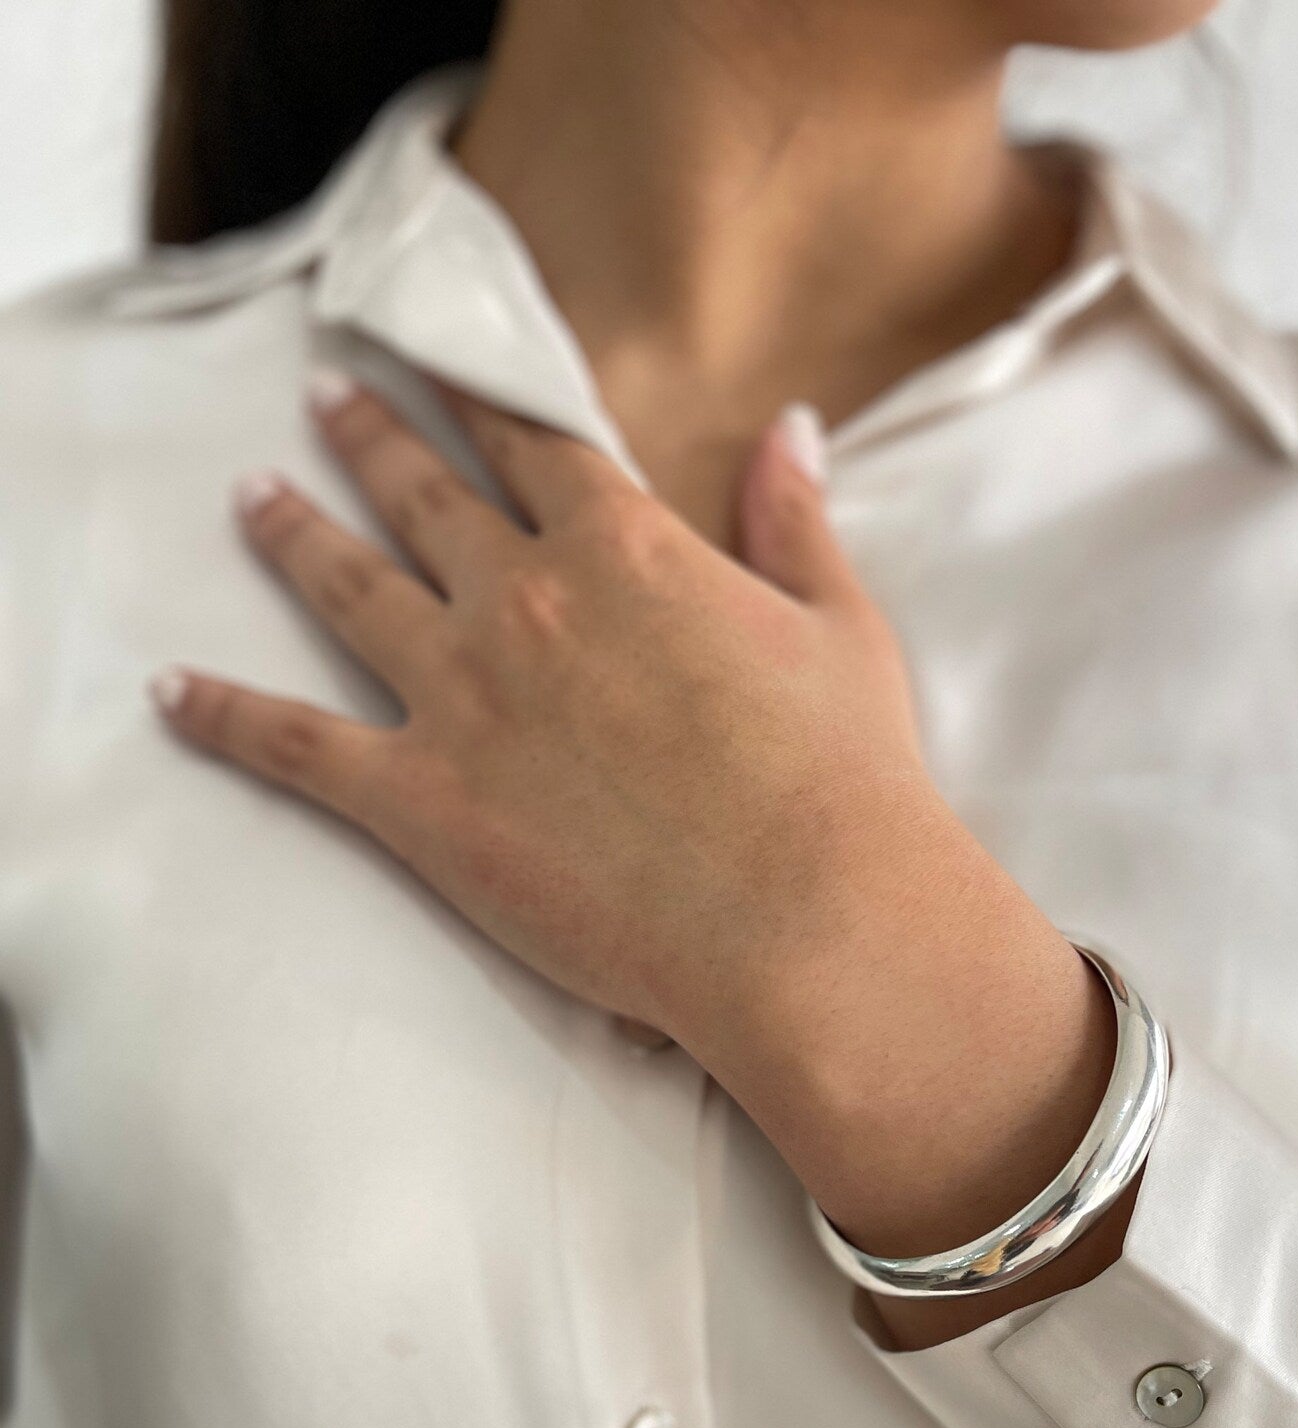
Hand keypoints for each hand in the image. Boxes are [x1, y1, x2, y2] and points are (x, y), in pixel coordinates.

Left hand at [152, 374, 933, 1061]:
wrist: (806, 916)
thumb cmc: (841, 781)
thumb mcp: (838, 627)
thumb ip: (796, 522)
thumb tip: (794, 428)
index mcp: (625, 546)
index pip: (530, 441)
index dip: (476, 396)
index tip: (435, 358)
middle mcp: (525, 597)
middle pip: (422, 496)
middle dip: (370, 438)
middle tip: (328, 400)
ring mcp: (461, 694)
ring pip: (347, 588)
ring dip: (293, 535)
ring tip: (252, 499)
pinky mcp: (422, 798)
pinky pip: (294, 744)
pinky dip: (224, 716)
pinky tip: (173, 692)